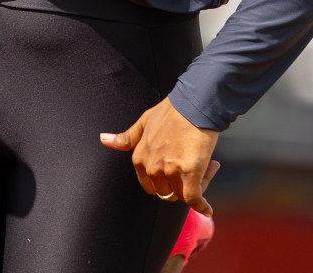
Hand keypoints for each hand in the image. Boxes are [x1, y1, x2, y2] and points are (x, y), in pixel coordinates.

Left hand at [100, 97, 219, 215]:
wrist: (194, 103)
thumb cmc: (172, 111)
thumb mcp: (144, 121)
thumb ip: (126, 137)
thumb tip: (103, 139)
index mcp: (139, 158)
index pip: (150, 186)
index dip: (167, 179)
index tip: (180, 166)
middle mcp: (152, 168)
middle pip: (166, 193)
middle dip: (181, 184)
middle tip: (196, 166)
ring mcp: (170, 171)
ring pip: (182, 195)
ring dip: (197, 186)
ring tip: (210, 166)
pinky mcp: (190, 173)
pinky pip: (194, 199)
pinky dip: (202, 206)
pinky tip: (208, 209)